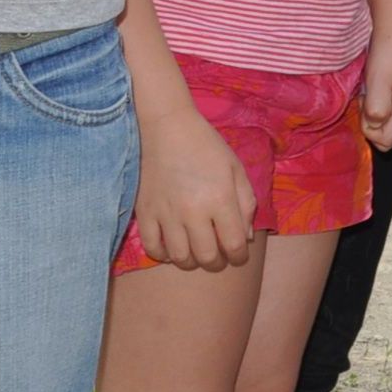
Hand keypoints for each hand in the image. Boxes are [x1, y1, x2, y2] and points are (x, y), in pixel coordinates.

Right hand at [133, 101, 256, 270]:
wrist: (166, 128)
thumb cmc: (207, 146)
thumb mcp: (236, 169)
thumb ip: (246, 203)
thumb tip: (245, 237)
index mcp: (220, 199)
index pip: (234, 244)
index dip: (239, 256)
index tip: (238, 255)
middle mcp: (193, 212)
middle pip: (206, 256)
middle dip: (216, 263)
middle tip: (218, 257)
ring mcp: (166, 215)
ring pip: (179, 257)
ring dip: (191, 262)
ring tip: (196, 253)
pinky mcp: (145, 213)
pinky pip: (152, 248)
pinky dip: (163, 255)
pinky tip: (171, 249)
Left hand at [361, 27, 391, 148]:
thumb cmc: (387, 55)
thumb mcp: (377, 82)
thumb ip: (376, 109)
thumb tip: (374, 125)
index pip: (384, 140)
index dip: (368, 126)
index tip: (366, 101)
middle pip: (389, 140)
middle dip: (372, 124)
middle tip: (369, 99)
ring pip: (390, 132)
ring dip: (376, 119)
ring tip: (375, 95)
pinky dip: (382, 113)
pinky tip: (380, 96)